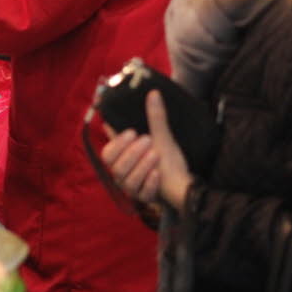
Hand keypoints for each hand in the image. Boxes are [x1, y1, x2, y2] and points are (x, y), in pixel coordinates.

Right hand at [100, 91, 193, 211]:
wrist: (183, 182)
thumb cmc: (167, 159)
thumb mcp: (162, 136)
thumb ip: (155, 117)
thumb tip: (154, 93)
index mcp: (122, 158)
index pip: (107, 153)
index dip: (116, 143)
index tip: (132, 132)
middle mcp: (123, 174)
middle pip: (115, 166)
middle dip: (131, 152)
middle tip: (147, 140)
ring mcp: (133, 188)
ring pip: (128, 180)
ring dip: (142, 166)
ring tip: (156, 154)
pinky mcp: (145, 198)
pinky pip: (143, 193)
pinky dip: (150, 182)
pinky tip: (158, 173)